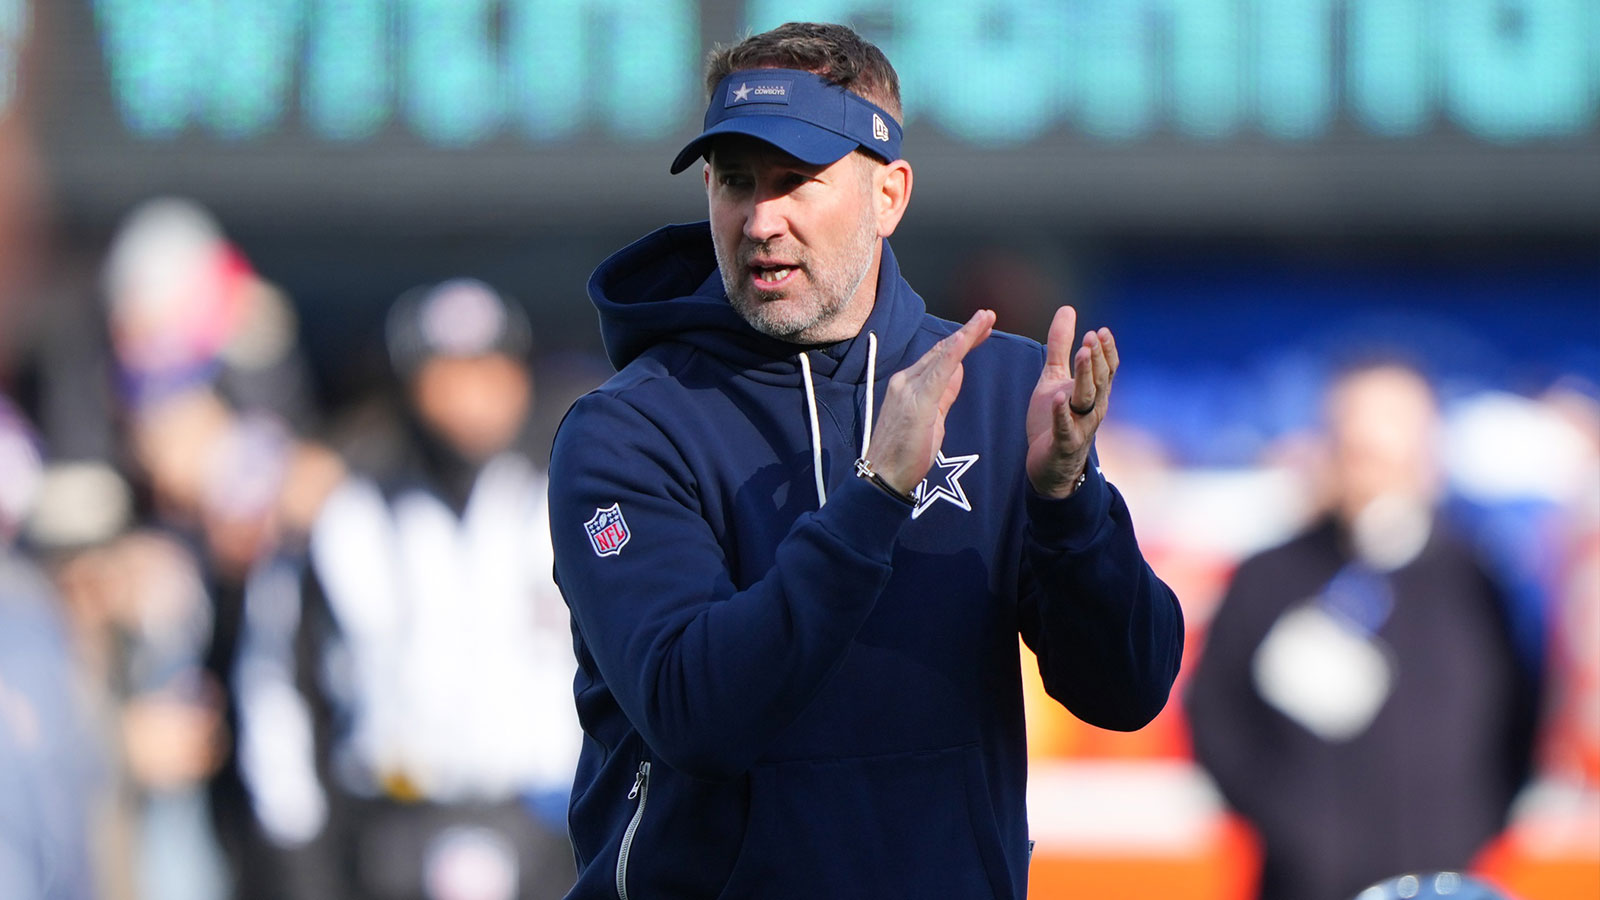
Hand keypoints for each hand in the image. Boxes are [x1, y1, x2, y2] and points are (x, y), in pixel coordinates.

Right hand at [864, 309, 995, 494]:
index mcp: (908, 385)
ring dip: (965, 335)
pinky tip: (966, 339)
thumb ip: (943, 394)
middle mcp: (905, 381)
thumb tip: (957, 372)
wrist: (882, 477)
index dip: (960, 341)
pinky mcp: (917, 402)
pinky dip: (954, 352)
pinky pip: (939, 371)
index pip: (938, 357)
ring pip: (941, 355)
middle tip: (988, 315)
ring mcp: (908, 389)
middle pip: (941, 350)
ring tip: (985, 319)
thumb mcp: (930, 419)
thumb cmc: (904, 453)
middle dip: (967, 332)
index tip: (979, 329)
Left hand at [1027, 306, 1118, 497]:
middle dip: (1098, 359)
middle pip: (1100, 380)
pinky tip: (1058, 397)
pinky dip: (1062, 412)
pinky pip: (1065, 427)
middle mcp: (1092, 407)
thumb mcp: (1054, 377)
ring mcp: (1080, 426)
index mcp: (1093, 392)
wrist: (1048, 466)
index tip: (1101, 331)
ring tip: (1082, 355)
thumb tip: (1067, 309)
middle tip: (1092, 337)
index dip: (1107, 351)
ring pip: (1087, 399)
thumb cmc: (1054, 418)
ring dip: (1086, 377)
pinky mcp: (1063, 443)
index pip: (1107, 368)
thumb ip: (1060, 345)